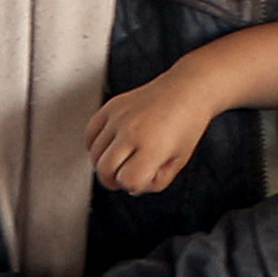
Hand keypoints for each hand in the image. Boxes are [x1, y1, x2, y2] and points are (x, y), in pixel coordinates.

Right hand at [86, 79, 213, 194]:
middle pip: (104, 170)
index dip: (134, 185)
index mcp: (152, 147)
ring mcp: (118, 118)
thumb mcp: (179, 161)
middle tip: (124, 177)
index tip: (141, 179)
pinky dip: (95, 146)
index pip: (127, 180)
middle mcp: (132, 131)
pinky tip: (109, 147)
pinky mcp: (111, 107)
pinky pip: (90, 135)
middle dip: (113, 180)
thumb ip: (156, 181)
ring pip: (94, 154)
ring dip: (104, 163)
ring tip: (120, 160)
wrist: (187, 90)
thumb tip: (132, 186)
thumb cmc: (187, 124)